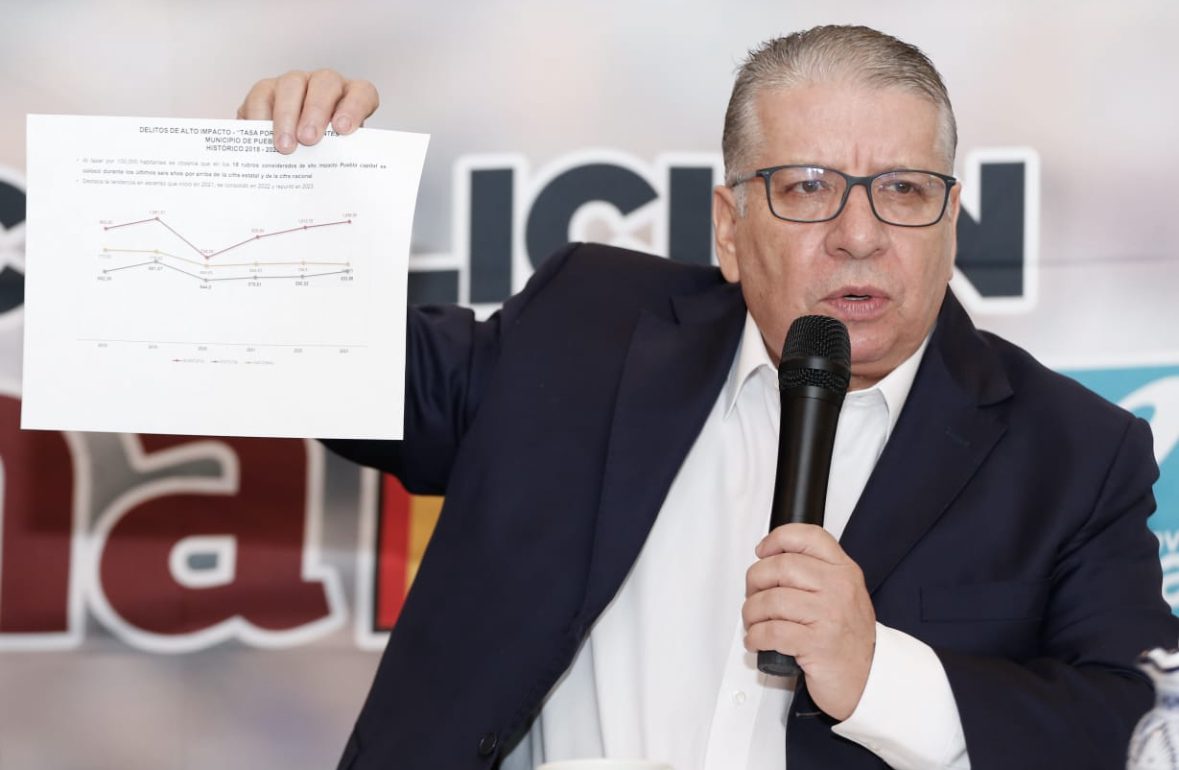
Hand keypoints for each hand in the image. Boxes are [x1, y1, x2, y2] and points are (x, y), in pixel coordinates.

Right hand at [236, 69, 379, 153]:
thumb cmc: (321, 157)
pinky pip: (261, 95)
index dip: (354, 108)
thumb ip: (340, 161)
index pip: (362, 93)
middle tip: (308, 140)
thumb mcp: (334, 159)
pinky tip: (260, 138)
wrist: (290, 156)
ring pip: (291, 86)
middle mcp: (325, 86)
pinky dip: (259, 116)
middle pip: (325, 84)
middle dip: (316, 111)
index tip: (343, 130)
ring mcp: (295, 84)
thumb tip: (342, 188)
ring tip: (285, 146)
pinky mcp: (266, 90)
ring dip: (287, 116)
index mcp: (351, 99)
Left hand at [743, 523, 875, 720]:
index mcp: (844, 571)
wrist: (870, 678)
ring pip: (771, 600)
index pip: (809, 537)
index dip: (778, 539)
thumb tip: (771, 559)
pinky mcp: (816, 644)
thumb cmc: (849, 638)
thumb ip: (815, 573)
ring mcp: (829, 616)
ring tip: (754, 622)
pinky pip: (771, 632)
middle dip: (755, 581)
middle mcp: (838, 589)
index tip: (762, 551)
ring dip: (751, 613)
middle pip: (780, 566)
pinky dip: (755, 636)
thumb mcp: (842, 594)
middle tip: (753, 595)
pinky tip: (757, 640)